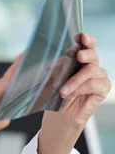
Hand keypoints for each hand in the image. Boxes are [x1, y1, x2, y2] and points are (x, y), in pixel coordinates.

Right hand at [0, 55, 21, 153]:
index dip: (16, 69)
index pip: (7, 85)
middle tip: (33, 57)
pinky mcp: (2, 121)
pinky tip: (18, 81)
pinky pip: (11, 103)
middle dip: (24, 73)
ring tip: (28, 66)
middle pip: (16, 91)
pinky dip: (15, 91)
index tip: (25, 57)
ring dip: (22, 82)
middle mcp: (0, 116)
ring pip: (15, 97)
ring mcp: (2, 120)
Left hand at [38, 33, 111, 153]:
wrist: (58, 117)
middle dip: (85, 53)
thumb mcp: (51, 77)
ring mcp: (98, 77)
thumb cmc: (53, 95)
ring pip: (92, 69)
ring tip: (63, 90)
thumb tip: (56, 57)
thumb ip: (57, 66)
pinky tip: (70, 93)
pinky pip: (96, 84)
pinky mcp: (102, 90)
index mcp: (78, 59)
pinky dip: (82, 87)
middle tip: (77, 55)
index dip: (86, 39)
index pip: (86, 44)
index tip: (80, 36)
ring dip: (76, 79)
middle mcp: (90, 66)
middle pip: (93, 54)